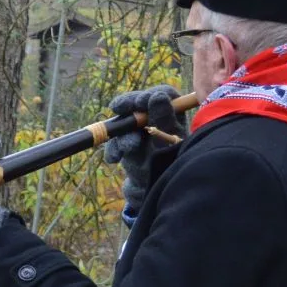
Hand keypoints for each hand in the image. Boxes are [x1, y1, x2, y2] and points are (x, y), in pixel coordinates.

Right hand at [104, 85, 184, 207]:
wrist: (158, 190)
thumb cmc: (171, 164)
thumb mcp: (170, 141)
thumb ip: (163, 118)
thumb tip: (156, 96)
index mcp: (174, 116)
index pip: (162, 95)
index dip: (148, 95)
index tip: (139, 101)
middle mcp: (156, 120)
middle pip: (139, 103)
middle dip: (126, 105)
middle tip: (118, 108)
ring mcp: (139, 133)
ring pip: (124, 123)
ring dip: (122, 134)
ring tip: (129, 148)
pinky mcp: (126, 146)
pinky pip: (115, 142)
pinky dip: (113, 150)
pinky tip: (115, 160)